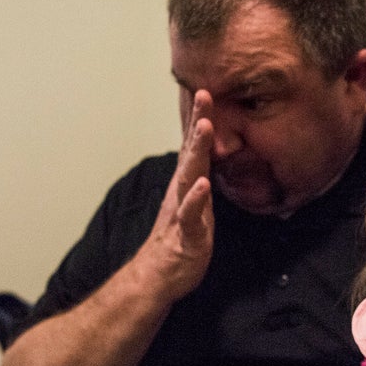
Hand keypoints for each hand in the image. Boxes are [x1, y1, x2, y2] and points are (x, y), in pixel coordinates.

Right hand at [138, 90, 215, 300]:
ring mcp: (182, 212)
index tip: (206, 90)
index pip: (195, 147)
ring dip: (197, 152)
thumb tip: (207, 158)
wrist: (158, 275)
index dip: (200, 119)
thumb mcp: (196, 203)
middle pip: (191, 153)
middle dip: (199, 123)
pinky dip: (195, 200)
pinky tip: (202, 185)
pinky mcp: (186, 235)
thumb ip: (200, 179)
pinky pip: (191, 216)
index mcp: (187, 184)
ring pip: (189, 177)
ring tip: (205, 128)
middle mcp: (182, 192)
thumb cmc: (179, 238)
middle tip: (205, 95)